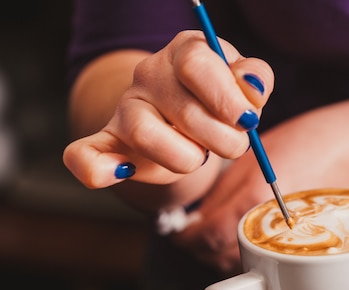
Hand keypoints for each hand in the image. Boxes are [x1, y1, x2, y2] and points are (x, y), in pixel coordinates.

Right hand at [63, 30, 273, 188]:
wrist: (188, 123)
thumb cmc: (219, 103)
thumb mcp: (243, 86)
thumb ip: (254, 80)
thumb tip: (252, 89)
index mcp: (186, 51)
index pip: (197, 64)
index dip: (226, 99)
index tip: (246, 121)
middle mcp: (150, 74)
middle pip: (185, 111)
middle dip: (222, 140)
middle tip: (233, 145)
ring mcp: (126, 108)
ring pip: (145, 135)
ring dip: (185, 158)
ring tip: (199, 156)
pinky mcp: (109, 142)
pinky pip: (85, 154)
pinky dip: (97, 168)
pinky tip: (121, 170)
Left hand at [172, 103, 348, 270]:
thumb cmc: (312, 143)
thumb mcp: (258, 158)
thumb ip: (224, 191)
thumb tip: (197, 217)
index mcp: (254, 204)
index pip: (204, 237)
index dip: (186, 236)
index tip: (179, 227)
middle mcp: (270, 234)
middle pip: (219, 258)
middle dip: (201, 245)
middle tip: (196, 226)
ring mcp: (290, 249)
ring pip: (242, 266)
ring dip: (225, 253)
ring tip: (223, 229)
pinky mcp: (305, 253)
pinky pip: (266, 265)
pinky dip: (251, 256)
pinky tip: (254, 236)